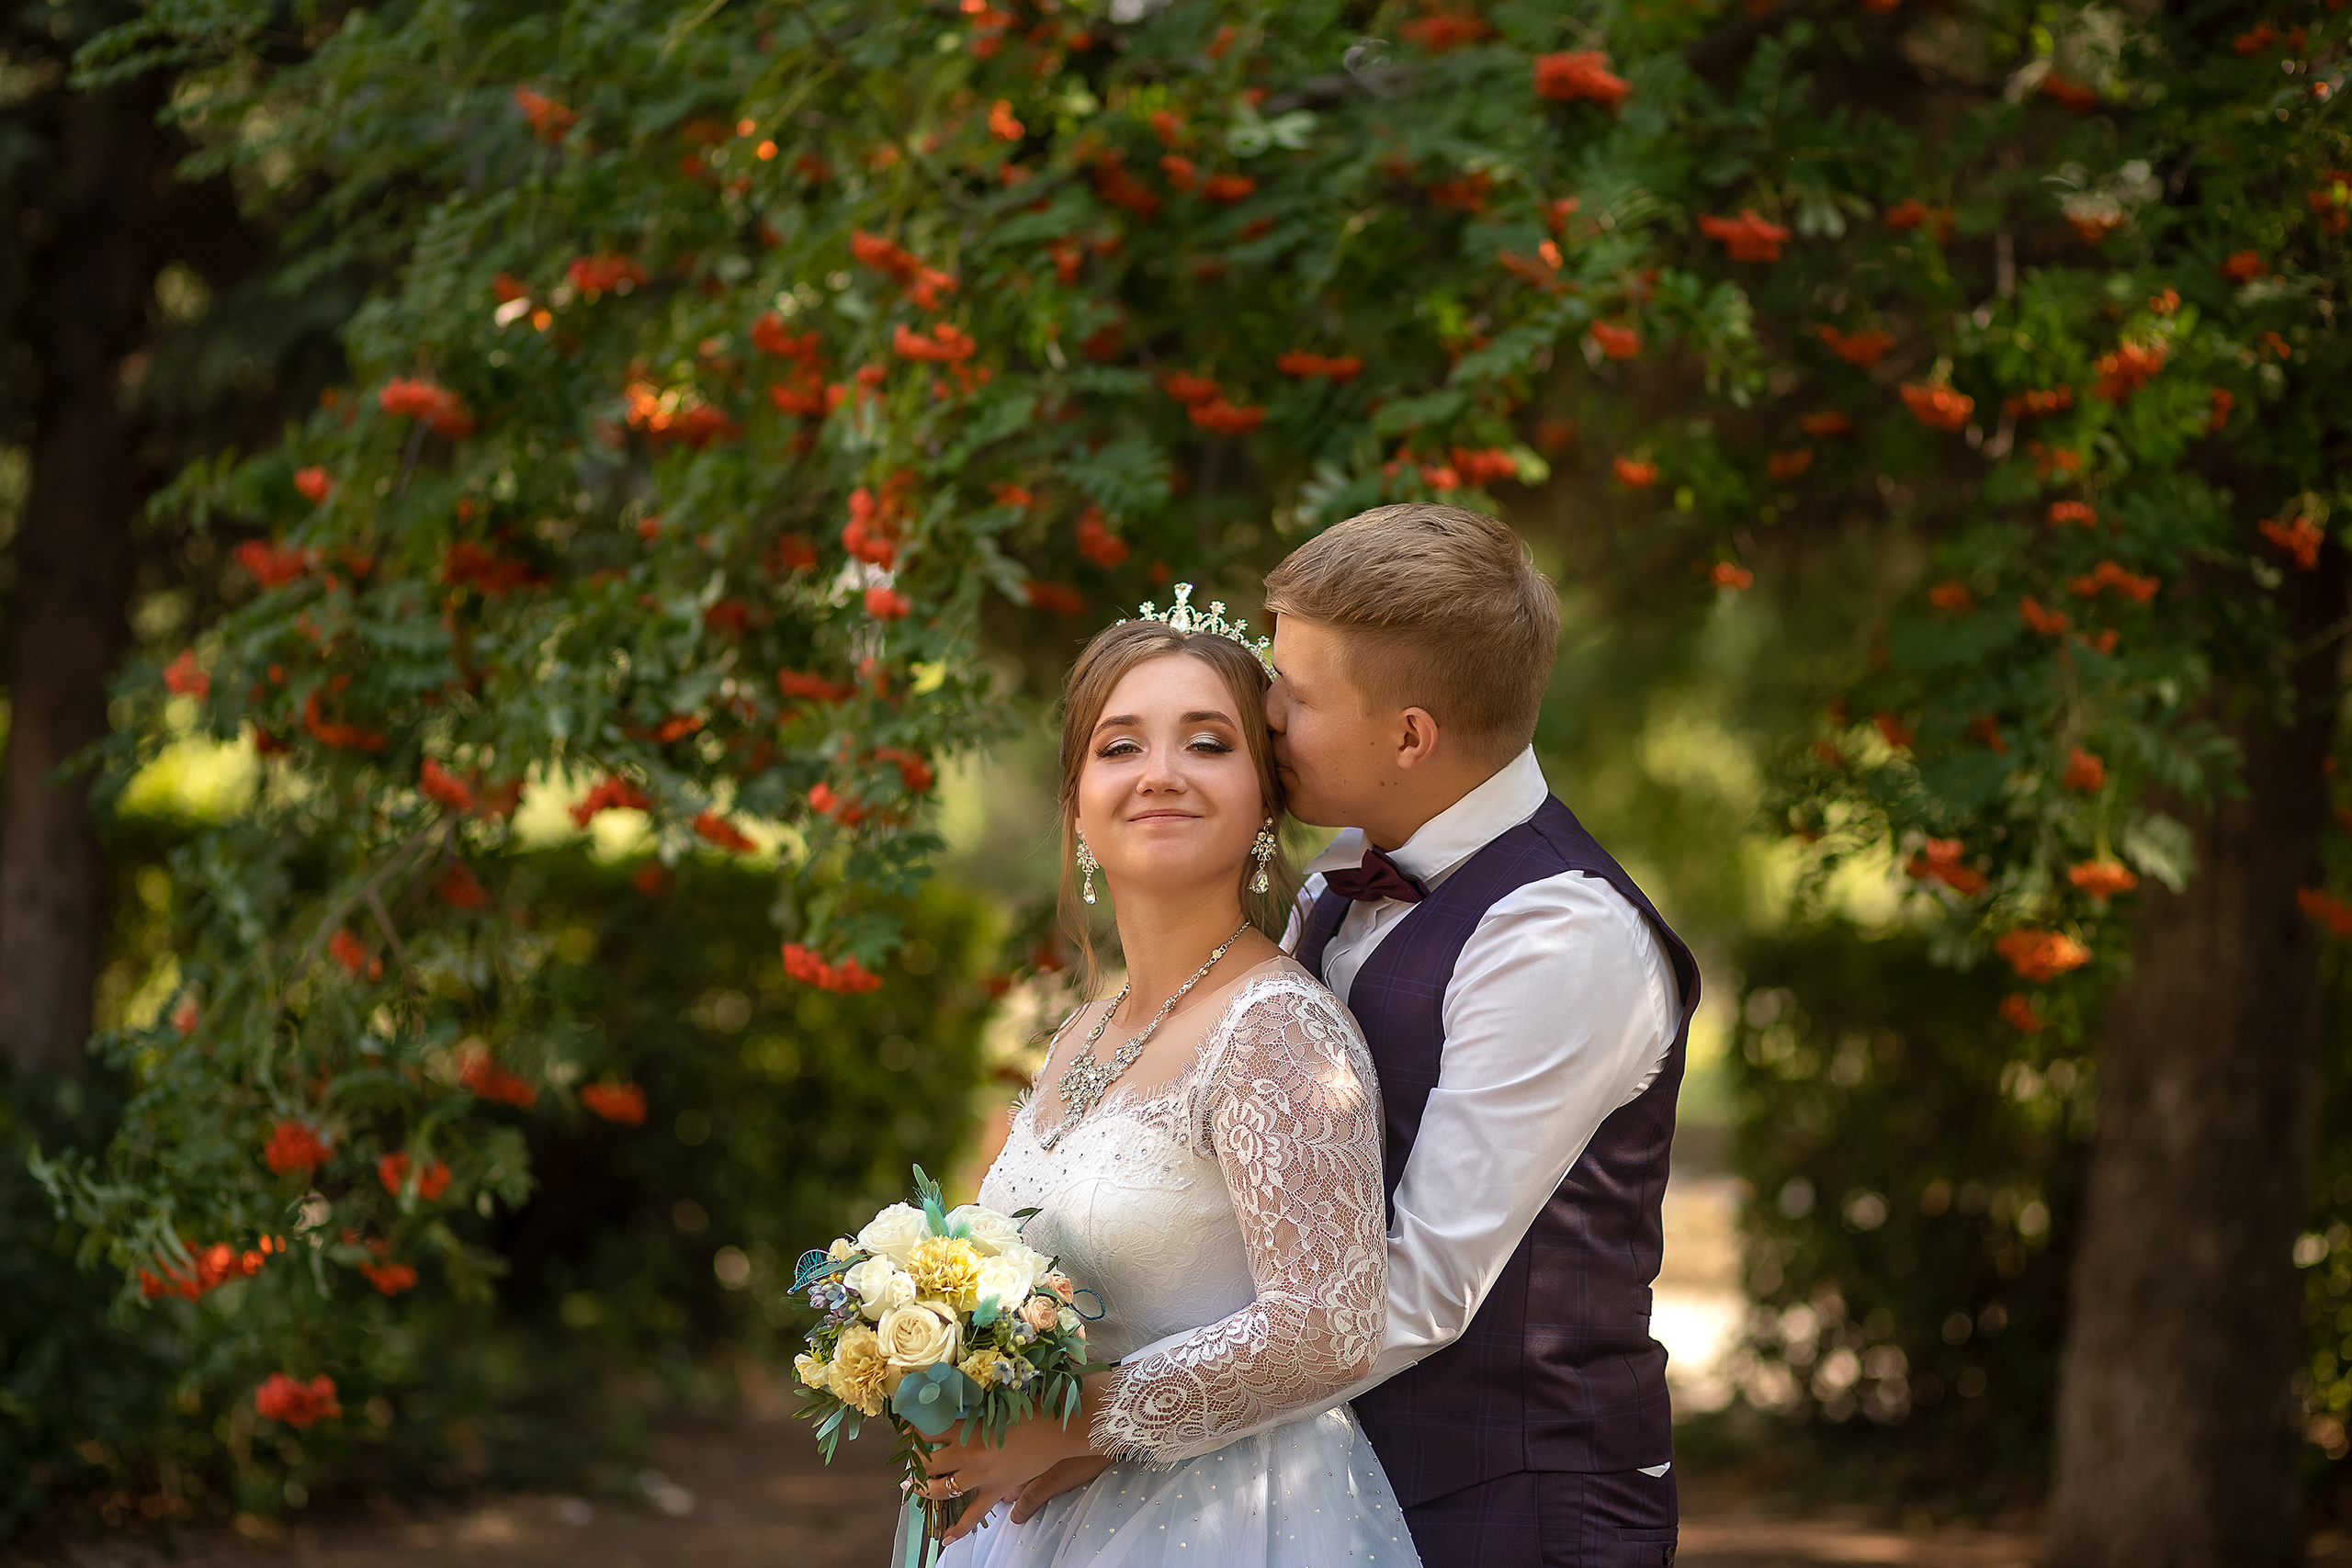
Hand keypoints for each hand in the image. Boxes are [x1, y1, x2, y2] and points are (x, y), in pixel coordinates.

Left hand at [915, 1402, 1098, 1544]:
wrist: (1060, 1427)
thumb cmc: (1031, 1405)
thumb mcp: (997, 1400)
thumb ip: (972, 1405)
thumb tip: (952, 1402)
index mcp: (967, 1426)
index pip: (926, 1429)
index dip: (911, 1430)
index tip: (907, 1429)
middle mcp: (968, 1453)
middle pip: (926, 1463)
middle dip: (913, 1462)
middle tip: (910, 1459)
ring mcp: (981, 1475)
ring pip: (940, 1489)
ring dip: (924, 1490)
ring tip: (915, 1487)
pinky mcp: (996, 1490)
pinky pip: (973, 1515)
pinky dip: (958, 1528)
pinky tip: (945, 1537)